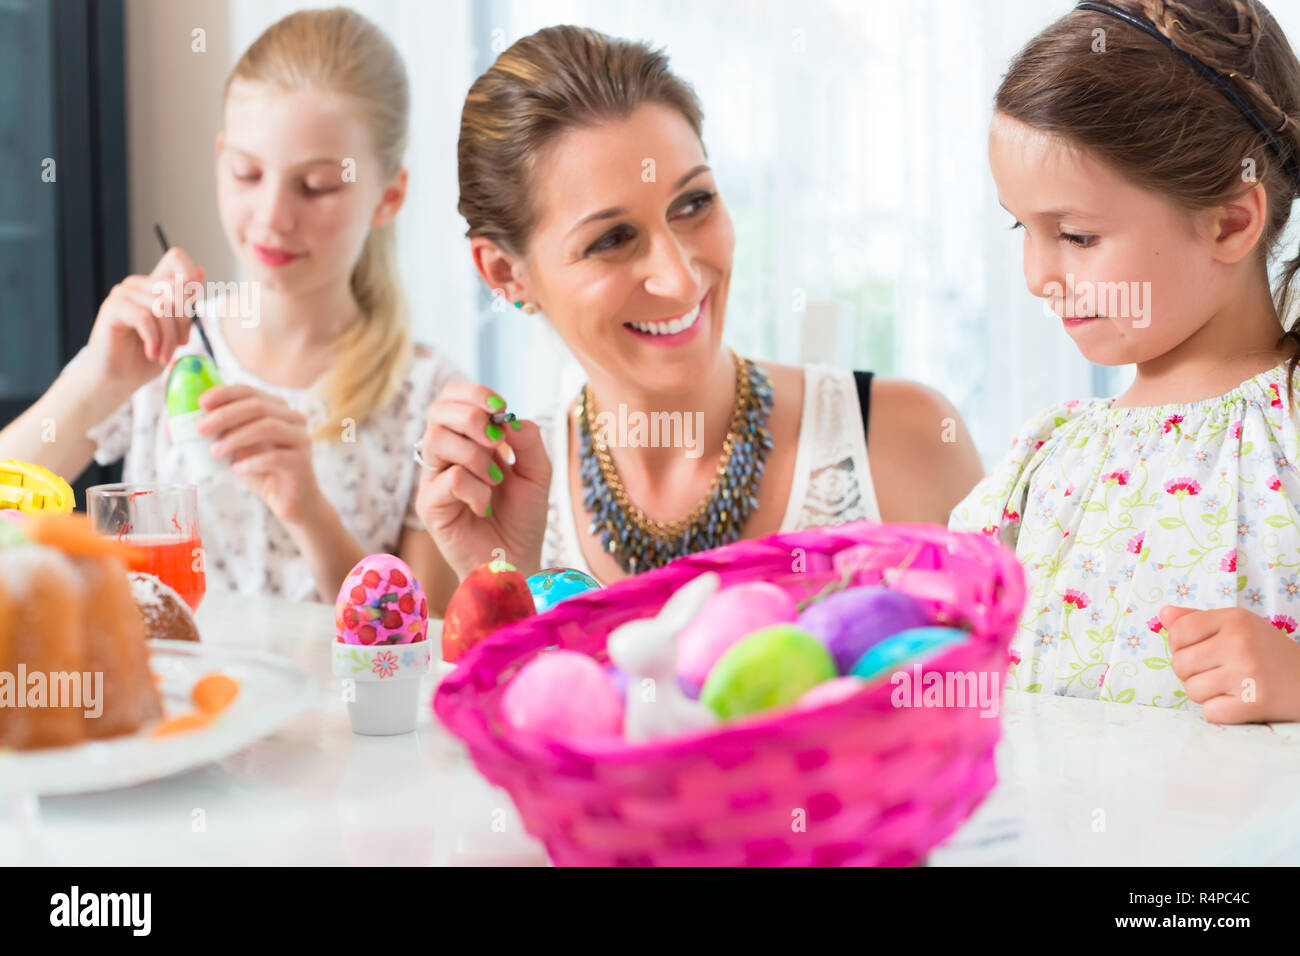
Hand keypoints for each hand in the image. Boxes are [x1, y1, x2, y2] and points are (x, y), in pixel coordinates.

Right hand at [85, 248, 202, 392]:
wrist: (119, 379)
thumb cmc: (147, 357)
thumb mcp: (177, 332)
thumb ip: (187, 306)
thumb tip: (201, 271)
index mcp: (156, 286)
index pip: (176, 258)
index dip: (190, 276)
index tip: (194, 306)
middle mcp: (139, 285)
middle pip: (176, 288)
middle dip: (184, 321)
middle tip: (179, 345)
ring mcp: (124, 294)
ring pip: (162, 306)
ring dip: (169, 337)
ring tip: (164, 355)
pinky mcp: (113, 308)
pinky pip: (144, 317)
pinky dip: (154, 339)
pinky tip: (152, 353)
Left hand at [198, 384, 322, 525]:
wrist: (291, 502)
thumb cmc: (261, 471)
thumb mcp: (234, 449)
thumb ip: (214, 435)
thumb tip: (172, 427)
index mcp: (277, 409)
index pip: (249, 391)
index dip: (224, 394)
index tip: (201, 403)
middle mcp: (293, 419)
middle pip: (258, 406)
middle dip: (225, 415)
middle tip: (199, 429)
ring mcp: (301, 439)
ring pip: (267, 427)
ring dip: (236, 437)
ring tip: (214, 451)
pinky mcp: (302, 462)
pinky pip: (275, 457)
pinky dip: (250, 462)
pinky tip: (236, 469)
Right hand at [414, 382, 551, 580]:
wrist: (518, 561)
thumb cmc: (523, 518)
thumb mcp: (537, 472)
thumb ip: (528, 441)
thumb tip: (509, 417)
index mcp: (466, 439)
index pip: (451, 397)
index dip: (473, 394)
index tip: (500, 408)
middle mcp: (444, 455)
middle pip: (437, 411)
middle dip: (473, 419)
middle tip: (498, 444)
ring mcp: (433, 479)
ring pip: (438, 440)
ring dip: (476, 456)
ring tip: (495, 481)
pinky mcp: (429, 506)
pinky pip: (449, 478)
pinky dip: (476, 489)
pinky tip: (484, 507)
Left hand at [1162, 605, 1299, 722]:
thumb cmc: (1267, 654)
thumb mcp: (1238, 627)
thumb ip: (1197, 620)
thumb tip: (1163, 615)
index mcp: (1234, 619)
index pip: (1178, 632)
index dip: (1180, 646)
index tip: (1200, 651)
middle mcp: (1240, 643)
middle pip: (1180, 664)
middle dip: (1192, 673)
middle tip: (1218, 672)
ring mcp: (1247, 674)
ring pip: (1192, 690)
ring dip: (1206, 694)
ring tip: (1230, 687)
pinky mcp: (1254, 703)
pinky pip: (1210, 712)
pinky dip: (1220, 712)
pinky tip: (1239, 702)